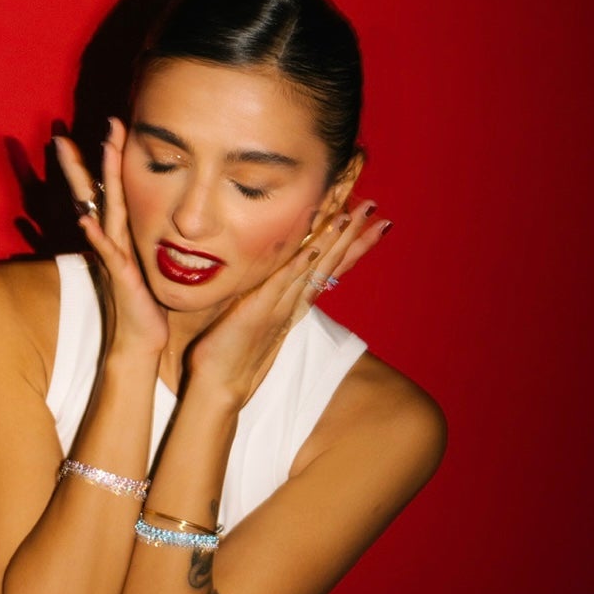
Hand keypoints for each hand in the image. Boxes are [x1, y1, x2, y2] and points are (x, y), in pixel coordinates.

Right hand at [52, 118, 168, 358]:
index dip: (104, 160)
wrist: (145, 336)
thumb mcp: (150, 258)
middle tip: (62, 136)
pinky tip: (85, 220)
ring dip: (96, 181)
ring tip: (91, 154)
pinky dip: (95, 236)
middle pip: (94, 194)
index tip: (104, 127)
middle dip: (81, 164)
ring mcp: (113, 256)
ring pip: (104, 211)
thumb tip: (167, 214)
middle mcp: (111, 240)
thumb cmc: (149, 298)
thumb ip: (148, 236)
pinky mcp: (120, 275)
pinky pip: (106, 252)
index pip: (107, 190)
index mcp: (119, 234)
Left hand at [185, 198, 389, 405]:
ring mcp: (280, 307)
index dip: (350, 245)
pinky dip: (300, 265)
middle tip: (373, 207)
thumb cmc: (231, 352)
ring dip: (333, 241)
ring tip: (351, 216)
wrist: (221, 386)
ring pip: (314, 268)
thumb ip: (265, 296)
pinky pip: (283, 284)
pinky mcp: (259, 311)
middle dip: (352, 234)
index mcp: (294, 303)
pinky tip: (314, 247)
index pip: (329, 268)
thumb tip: (269, 277)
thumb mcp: (253, 315)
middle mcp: (294, 303)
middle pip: (330, 263)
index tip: (372, 223)